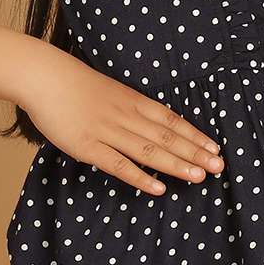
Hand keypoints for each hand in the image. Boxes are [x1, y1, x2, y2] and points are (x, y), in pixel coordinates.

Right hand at [20, 44, 224, 194]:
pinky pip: (118, 164)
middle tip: (219, 167)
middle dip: (195, 152)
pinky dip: (140, 177)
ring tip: (200, 177)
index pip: (172, 120)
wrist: (44, 76)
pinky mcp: (88, 146)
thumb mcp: (110, 90)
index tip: (215, 148)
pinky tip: (158, 188)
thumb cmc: (74, 83)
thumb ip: (129, 107)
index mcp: (133, 100)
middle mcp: (126, 115)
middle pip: (167, 136)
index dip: (194, 135)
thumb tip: (148, 124)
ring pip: (149, 151)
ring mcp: (108, 131)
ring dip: (176, 165)